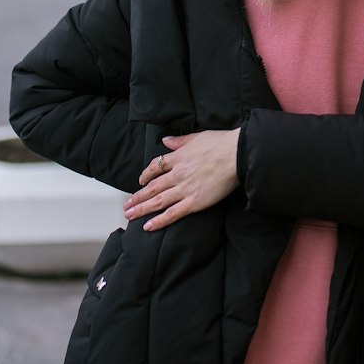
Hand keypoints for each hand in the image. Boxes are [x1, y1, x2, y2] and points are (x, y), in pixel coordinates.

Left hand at [125, 130, 240, 230]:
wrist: (237, 155)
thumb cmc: (221, 144)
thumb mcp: (197, 137)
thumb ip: (180, 140)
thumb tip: (166, 140)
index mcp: (178, 158)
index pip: (156, 167)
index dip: (146, 175)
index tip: (140, 181)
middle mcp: (177, 174)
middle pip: (152, 187)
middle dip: (137, 197)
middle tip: (126, 205)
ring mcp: (184, 189)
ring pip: (157, 201)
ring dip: (141, 209)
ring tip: (129, 215)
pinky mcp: (194, 202)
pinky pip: (173, 213)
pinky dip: (159, 220)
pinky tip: (148, 226)